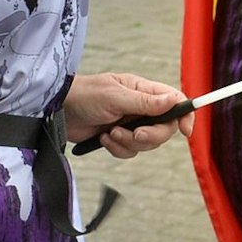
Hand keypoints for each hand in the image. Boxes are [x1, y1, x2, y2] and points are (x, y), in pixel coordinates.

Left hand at [65, 71, 190, 157]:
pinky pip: (130, 151)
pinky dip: (118, 148)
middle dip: (151, 136)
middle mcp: (139, 107)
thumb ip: (144, 102)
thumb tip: (173, 101)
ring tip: (110, 133)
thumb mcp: (114, 97)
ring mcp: (129, 123)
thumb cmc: (83, 95)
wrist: (56, 111)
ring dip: (129, 142)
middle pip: (164, 128)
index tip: (185, 131)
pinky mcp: (117, 137)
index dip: (184, 115)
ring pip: (147, 143)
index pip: (174, 101)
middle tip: (135, 135)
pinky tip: (102, 138)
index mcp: (142, 90)